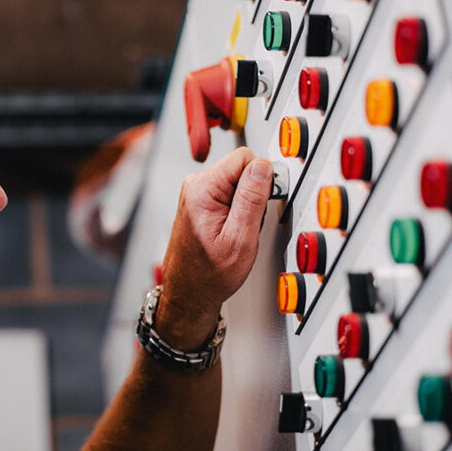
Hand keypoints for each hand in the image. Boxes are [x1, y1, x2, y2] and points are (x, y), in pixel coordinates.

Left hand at [158, 147, 272, 347]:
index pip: (245, 157)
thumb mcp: (240, 239)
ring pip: (237, 182)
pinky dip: (236, 211)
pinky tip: (230, 230)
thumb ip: (252, 199)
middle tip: (247, 225)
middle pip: (241, 169)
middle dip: (254, 194)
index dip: (262, 179)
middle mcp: (195, 186)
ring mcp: (195, 193)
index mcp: (202, 189)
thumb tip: (262, 166)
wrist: (189, 292)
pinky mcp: (199, 201)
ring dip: (245, 205)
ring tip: (237, 231)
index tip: (261, 203)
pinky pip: (229, 194)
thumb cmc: (208, 274)